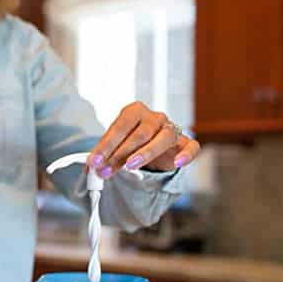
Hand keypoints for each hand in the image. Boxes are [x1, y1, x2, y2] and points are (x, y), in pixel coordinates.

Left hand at [86, 102, 200, 176]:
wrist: (150, 145)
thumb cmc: (129, 142)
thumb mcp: (114, 145)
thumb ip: (104, 154)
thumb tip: (91, 167)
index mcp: (134, 111)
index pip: (120, 127)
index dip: (106, 145)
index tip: (94, 161)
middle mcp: (154, 117)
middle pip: (139, 134)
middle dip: (120, 154)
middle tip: (105, 170)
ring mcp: (171, 128)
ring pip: (163, 139)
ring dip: (145, 153)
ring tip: (130, 166)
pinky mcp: (185, 143)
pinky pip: (191, 147)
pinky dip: (186, 154)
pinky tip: (177, 163)